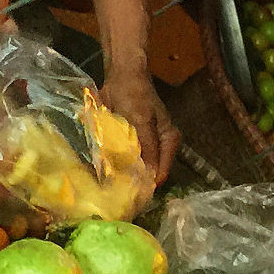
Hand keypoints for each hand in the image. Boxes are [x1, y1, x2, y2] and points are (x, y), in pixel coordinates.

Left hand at [102, 68, 178, 186]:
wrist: (123, 75)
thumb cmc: (135, 95)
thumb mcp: (142, 121)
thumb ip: (148, 148)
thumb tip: (153, 176)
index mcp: (169, 141)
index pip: (162, 172)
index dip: (147, 185)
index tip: (130, 197)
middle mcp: (160, 146)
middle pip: (150, 172)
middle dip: (134, 182)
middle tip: (115, 193)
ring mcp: (146, 145)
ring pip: (137, 167)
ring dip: (123, 174)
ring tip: (108, 185)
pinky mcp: (133, 142)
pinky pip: (127, 158)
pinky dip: (117, 163)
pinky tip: (105, 170)